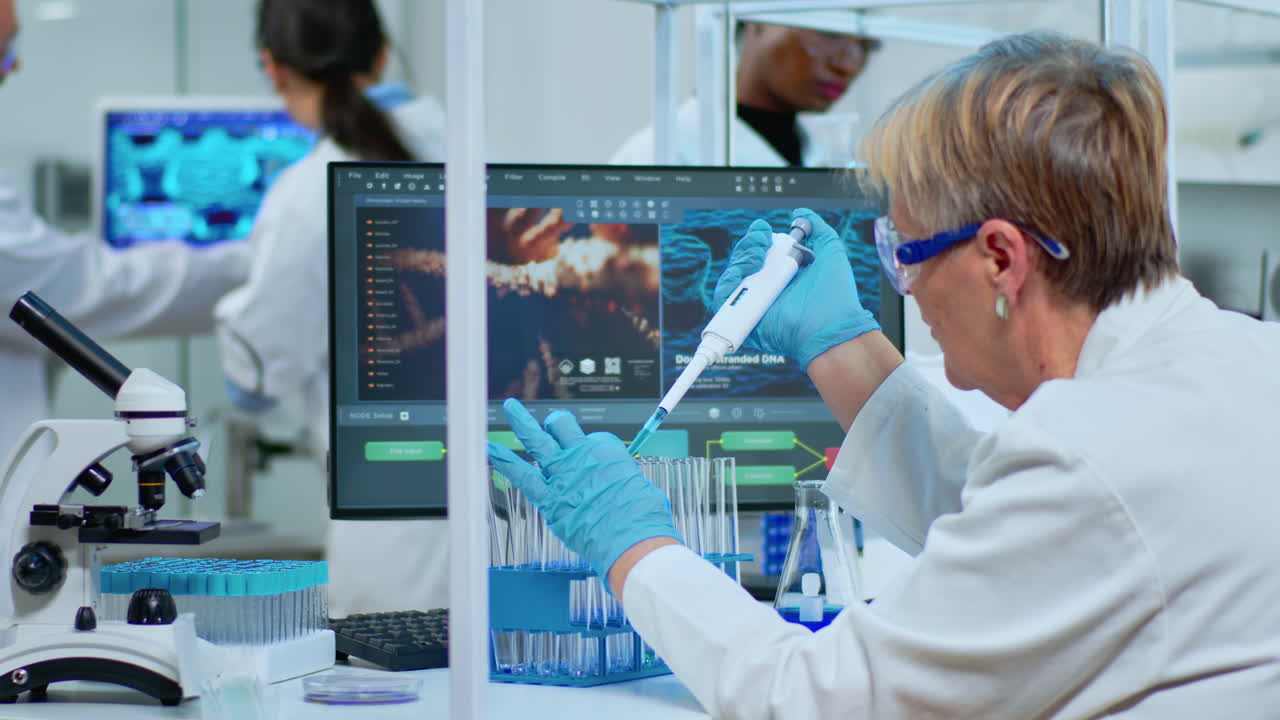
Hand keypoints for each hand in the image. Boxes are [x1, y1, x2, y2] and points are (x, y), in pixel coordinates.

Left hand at [486, 399, 680, 580]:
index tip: (594, 465)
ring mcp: (562, 474)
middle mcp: (582, 455)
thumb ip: (620, 478)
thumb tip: (616, 482)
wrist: (633, 541)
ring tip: (511, 408)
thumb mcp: (639, 486)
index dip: (592, 451)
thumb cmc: (642, 517)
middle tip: (551, 424)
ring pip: (538, 439)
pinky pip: (522, 475)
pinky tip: (490, 449)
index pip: (593, 439)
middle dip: (556, 423)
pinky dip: (504, 462)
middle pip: (562, 425)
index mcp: (607, 449)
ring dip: (522, 422)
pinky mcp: (550, 498)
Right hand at [713, 208, 877, 369]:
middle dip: (749, 244)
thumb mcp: (830, 251)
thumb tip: (801, 213)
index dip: (757, 238)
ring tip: (758, 256)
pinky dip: (729, 280)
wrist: (831, 326)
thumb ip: (817, 229)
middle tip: (763, 241)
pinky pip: (723, 298)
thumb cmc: (835, 295)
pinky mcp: (744, 318)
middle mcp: (768, 288)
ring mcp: (755, 303)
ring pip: (731, 276)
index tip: (765, 230)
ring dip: (740, 258)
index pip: (760, 252)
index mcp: (784, 274)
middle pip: (743, 260)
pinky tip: (748, 271)